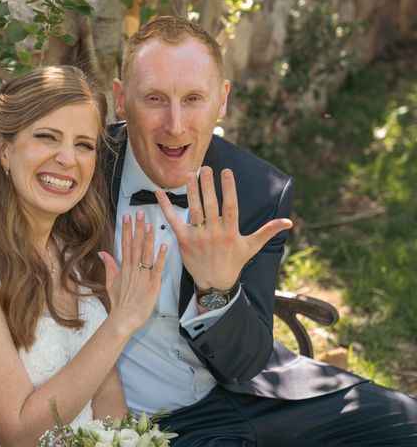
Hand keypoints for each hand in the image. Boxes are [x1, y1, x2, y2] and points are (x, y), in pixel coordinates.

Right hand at [99, 211, 167, 333]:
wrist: (124, 318)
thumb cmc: (119, 303)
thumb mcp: (110, 282)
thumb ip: (109, 265)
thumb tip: (102, 252)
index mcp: (124, 267)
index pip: (125, 244)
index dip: (127, 230)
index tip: (127, 217)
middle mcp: (133, 269)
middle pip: (135, 244)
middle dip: (138, 228)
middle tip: (140, 213)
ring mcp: (143, 276)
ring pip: (146, 253)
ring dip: (148, 238)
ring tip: (150, 224)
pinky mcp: (152, 284)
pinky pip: (157, 268)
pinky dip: (161, 257)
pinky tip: (164, 246)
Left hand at [156, 166, 292, 290]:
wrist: (214, 282)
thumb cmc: (234, 261)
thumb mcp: (252, 246)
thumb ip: (268, 231)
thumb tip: (289, 222)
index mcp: (231, 232)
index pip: (230, 207)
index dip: (228, 188)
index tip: (226, 172)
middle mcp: (214, 234)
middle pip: (210, 206)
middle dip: (208, 186)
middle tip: (206, 168)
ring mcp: (198, 237)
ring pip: (193, 210)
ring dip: (191, 191)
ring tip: (190, 174)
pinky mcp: (183, 240)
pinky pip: (173, 220)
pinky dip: (165, 206)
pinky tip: (159, 192)